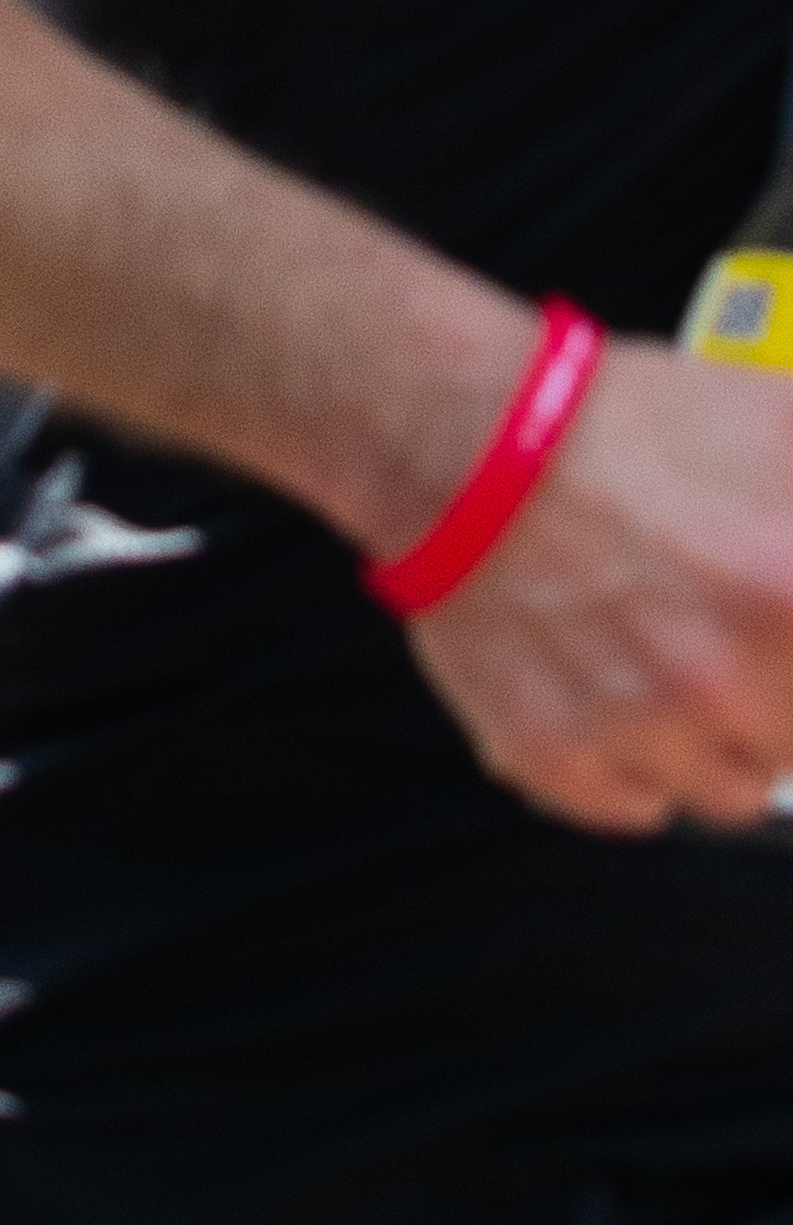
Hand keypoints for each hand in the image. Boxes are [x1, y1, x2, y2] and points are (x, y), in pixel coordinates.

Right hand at [407, 333, 792, 832]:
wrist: (463, 431)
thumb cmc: (626, 422)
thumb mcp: (780, 419)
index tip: (784, 640)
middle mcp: (727, 687)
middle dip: (777, 691)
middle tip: (730, 629)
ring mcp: (638, 731)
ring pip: (725, 789)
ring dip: (712, 735)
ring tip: (665, 651)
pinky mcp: (553, 755)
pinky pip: (630, 805)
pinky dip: (628, 762)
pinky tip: (609, 684)